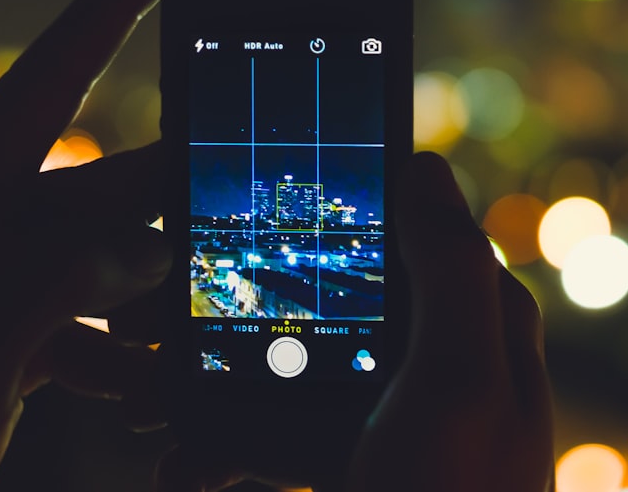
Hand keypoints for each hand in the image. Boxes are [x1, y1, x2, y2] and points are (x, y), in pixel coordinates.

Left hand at [0, 0, 198, 491]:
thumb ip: (68, 281)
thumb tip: (149, 246)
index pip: (68, 55)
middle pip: (118, 176)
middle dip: (185, 212)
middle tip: (247, 230)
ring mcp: (1, 262)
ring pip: (114, 254)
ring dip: (156, 306)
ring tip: (174, 372)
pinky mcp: (8, 315)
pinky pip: (86, 310)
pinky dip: (119, 349)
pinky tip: (138, 397)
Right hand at [154, 152, 554, 491]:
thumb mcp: (458, 384)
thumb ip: (450, 272)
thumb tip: (420, 167)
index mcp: (478, 317)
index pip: (410, 224)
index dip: (345, 203)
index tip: (261, 198)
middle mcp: (440, 352)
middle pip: (339, 291)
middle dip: (256, 299)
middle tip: (169, 310)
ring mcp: (396, 406)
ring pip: (298, 358)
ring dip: (225, 374)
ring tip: (150, 396)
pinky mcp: (359, 453)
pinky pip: (286, 426)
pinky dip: (232, 438)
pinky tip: (187, 461)